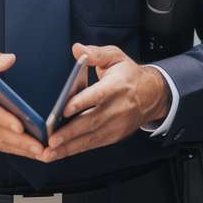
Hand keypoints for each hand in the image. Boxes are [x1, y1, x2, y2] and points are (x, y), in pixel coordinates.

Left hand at [40, 44, 170, 162]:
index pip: (98, 95)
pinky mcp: (114, 136)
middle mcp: (118, 108)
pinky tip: (60, 153)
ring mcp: (116, 124)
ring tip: (49, 152)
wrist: (153, 95)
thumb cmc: (129, 75)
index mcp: (117, 86)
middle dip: (69, 132)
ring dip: (68, 146)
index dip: (81, 102)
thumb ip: (95, 53)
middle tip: (51, 139)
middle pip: (91, 121)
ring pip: (90, 137)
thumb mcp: (115, 57)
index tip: (64, 109)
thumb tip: (77, 49)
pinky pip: (93, 144)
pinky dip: (75, 150)